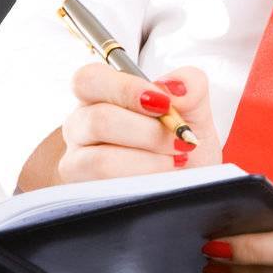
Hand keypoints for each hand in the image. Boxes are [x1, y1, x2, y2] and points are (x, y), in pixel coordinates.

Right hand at [58, 61, 222, 182]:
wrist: (187, 183)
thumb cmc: (179, 143)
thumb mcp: (193, 110)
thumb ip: (190, 85)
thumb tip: (175, 87)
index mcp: (100, 95)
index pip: (90, 79)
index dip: (127, 90)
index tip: (164, 104)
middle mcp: (81, 126)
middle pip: (98, 120)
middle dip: (149, 132)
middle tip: (180, 139)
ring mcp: (78, 161)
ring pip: (102, 160)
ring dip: (149, 161)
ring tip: (177, 160)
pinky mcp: (85, 193)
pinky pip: (108, 188)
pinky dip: (143, 181)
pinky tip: (163, 177)